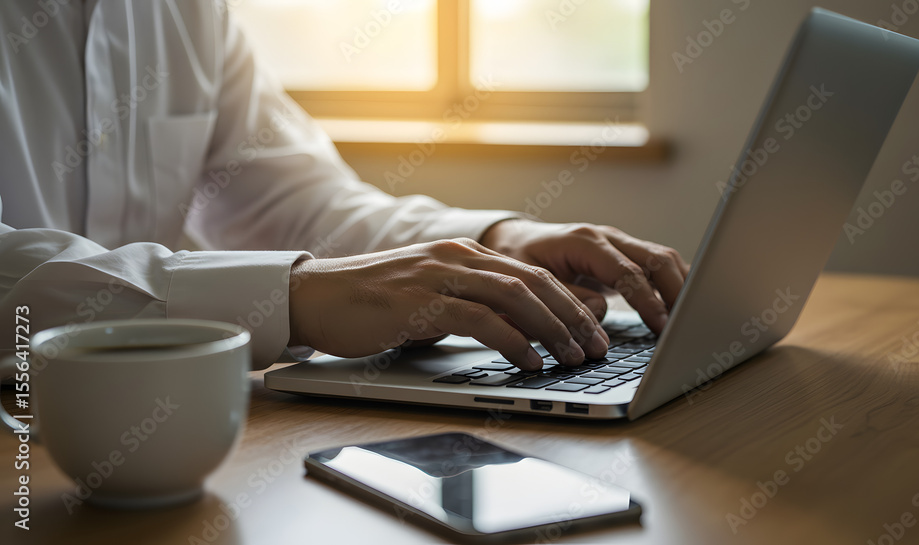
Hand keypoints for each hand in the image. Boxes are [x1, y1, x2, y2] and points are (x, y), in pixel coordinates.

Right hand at [287, 238, 608, 369]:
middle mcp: (457, 257)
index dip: (569, 301)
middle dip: (572, 316)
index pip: (531, 273)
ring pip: (514, 296)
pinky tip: (530, 360)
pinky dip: (512, 340)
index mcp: (464, 253)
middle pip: (533, 282)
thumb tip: (512, 333)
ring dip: (552, 329)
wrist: (315, 295)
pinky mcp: (419, 302)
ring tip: (574, 356)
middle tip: (597, 346)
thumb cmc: (371, 303)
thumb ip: (469, 305)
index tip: (594, 329)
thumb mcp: (430, 296)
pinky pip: (480, 319)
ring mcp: (438, 276)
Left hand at [480, 220, 689, 333]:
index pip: (627, 272)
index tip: (662, 328)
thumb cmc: (517, 261)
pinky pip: (657, 264)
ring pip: (663, 258)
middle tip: (686, 327)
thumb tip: (599, 312)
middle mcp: (606, 237)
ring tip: (691, 320)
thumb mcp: (528, 282)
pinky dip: (674, 283)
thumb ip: (564, 297)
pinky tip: (682, 307)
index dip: (648, 301)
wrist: (514, 241)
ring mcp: (618, 243)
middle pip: (656, 258)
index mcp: (583, 241)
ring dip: (681, 287)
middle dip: (677, 292)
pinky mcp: (624, 254)